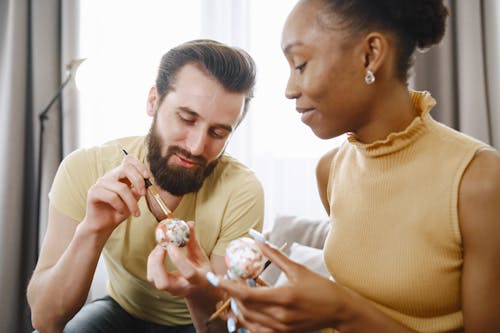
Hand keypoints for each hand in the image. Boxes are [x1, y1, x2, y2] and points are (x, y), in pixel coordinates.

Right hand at [83, 154, 149, 234]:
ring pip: (121, 188)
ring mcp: (100, 183)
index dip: (140, 165)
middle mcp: (109, 176)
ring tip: (136, 213)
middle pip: (126, 168)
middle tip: (144, 194)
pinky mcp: (93, 193)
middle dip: (138, 181)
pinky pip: (112, 197)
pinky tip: (121, 212)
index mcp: (119, 174)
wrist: (104, 226)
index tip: (148, 178)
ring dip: (132, 202)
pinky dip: (120, 206)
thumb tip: (148, 183)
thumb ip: (139, 189)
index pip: (129, 160)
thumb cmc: (119, 211)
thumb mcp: (133, 199)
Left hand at [147, 221, 212, 297]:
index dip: (178, 259)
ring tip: (160, 246)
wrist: (200, 291)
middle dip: (158, 263)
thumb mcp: (202, 257)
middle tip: (161, 246)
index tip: (172, 244)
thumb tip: (189, 224)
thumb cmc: (202, 272)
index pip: (187, 273)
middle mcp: (182, 288)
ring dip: (153, 260)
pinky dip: (152, 262)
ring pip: (154, 280)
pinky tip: (158, 251)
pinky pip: (151, 276)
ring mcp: (170, 290)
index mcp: (197, 280)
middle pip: (163, 283)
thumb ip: (194, 241)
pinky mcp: (162, 286)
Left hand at [213, 240, 341, 332]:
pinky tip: (246, 309)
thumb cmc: (320, 288)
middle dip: (232, 294)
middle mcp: (280, 316)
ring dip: (238, 307)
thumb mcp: (297, 269)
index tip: (216, 279)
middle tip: (229, 280)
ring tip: (237, 292)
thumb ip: (275, 255)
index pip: (247, 294)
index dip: (229, 287)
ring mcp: (281, 328)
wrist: (339, 310)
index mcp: (283, 298)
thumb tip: (258, 240)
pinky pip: (257, 330)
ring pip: (249, 320)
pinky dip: (248, 320)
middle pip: (245, 307)